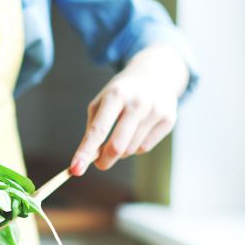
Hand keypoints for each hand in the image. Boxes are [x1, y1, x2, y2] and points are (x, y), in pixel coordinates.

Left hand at [69, 45, 188, 175]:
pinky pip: (145, 148)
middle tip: (99, 164)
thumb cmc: (121, 93)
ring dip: (121, 151)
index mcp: (115, 95)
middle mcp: (137, 102)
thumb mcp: (101, 102)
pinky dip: (136, 147)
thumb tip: (89, 158)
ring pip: (131, 149)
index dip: (85, 152)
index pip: (98, 130)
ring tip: (122, 134)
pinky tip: (138, 131)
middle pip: (117, 146)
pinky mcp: (168, 119)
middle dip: (104, 161)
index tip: (75, 170)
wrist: (155, 74)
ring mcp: (155, 110)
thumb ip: (93, 129)